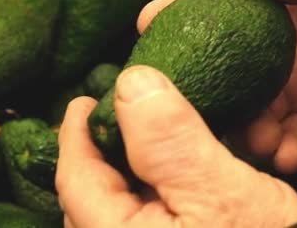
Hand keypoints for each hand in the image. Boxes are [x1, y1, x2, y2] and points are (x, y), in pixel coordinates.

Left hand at [56, 66, 296, 227]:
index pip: (76, 181)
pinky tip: (165, 173)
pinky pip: (143, 221)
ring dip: (124, 170)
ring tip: (138, 137)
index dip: (76, 134)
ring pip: (116, 210)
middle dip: (99, 152)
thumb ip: (169, 140)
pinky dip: (147, 190)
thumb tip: (131, 82)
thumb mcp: (220, 188)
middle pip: (90, 198)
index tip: (86, 98)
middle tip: (114, 114)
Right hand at [137, 0, 296, 173]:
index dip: (179, 11)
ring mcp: (291, 90)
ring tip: (250, 135)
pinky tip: (288, 151)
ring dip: (239, 129)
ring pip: (246, 114)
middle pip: (220, 70)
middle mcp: (272, 51)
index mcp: (275, 7)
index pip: (217, 6)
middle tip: (179, 103)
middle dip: (198, 88)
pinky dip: (281, 152)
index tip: (146, 24)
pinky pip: (287, 143)